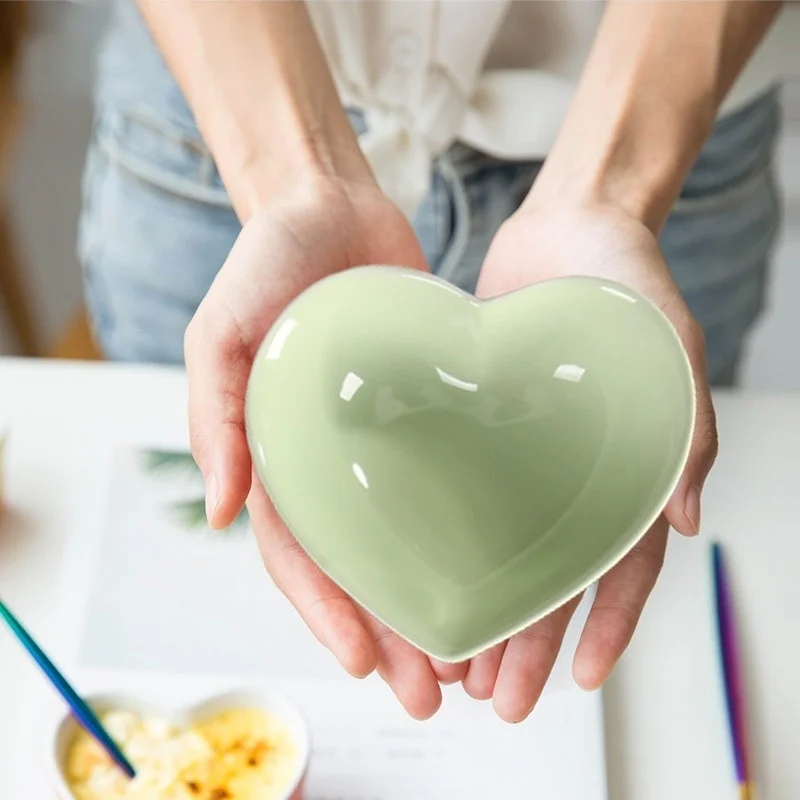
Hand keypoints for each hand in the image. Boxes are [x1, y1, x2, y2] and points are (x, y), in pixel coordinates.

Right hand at [185, 177, 446, 718]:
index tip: (366, 660)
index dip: (326, 610)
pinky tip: (499, 565)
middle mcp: (331, 459)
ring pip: (406, 536)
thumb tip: (219, 511)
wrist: (329, 206)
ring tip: (474, 658)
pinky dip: (463, 529)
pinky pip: (446, 479)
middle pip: (358, 563)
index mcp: (276, 455)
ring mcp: (382, 439)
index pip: (298, 553)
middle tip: (432, 690)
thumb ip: (214, 415)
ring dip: (431, 598)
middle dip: (389, 630)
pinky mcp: (427, 411)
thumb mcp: (221, 331)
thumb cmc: (265, 264)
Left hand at [461, 202, 717, 721]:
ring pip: (504, 551)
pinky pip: (461, 497)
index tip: (575, 680)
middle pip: (555, 575)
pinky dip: (446, 542)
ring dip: (484, 608)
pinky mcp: (480, 429)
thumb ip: (688, 430)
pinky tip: (419, 575)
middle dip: (528, 639)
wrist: (571, 225)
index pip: (621, 566)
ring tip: (451, 662)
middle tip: (495, 695)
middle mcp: (574, 474)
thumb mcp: (673, 348)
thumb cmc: (632, 282)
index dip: (606, 627)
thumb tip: (689, 521)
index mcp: (628, 470)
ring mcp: (525, 456)